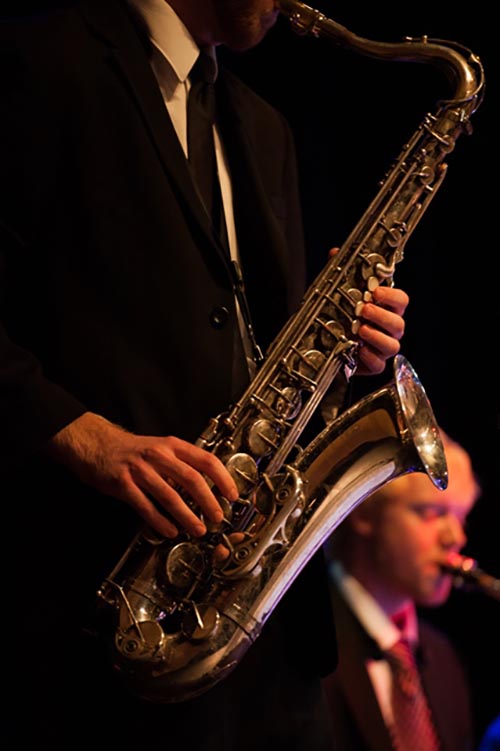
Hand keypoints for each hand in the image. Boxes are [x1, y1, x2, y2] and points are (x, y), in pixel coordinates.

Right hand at [44, 412, 238, 537]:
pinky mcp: (124, 484)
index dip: (223, 479)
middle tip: (217, 517)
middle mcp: (159, 456)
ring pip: (171, 496)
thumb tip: (208, 488)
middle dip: (209, 502)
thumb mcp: (161, 449)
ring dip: (187, 516)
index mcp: (173, 446)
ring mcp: (141, 470)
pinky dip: (160, 522)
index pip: (206, 460)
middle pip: (192, 479)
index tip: (232, 495)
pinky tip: (170, 531)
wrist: (97, 444)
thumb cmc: (133, 450)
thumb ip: (182, 465)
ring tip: (197, 529)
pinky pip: (146, 507)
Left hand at [328, 247, 408, 374]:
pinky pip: (379, 364)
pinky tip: (358, 350)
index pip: (401, 300)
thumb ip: (341, 275)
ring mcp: (383, 347)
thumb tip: (335, 253)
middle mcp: (389, 329)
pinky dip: (369, 357)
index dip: (392, 296)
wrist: (329, 344)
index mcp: (386, 309)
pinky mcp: (374, 364)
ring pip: (392, 345)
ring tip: (359, 329)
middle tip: (364, 310)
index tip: (377, 292)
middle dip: (381, 315)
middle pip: (398, 323)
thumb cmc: (343, 317)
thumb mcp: (340, 294)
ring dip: (376, 336)